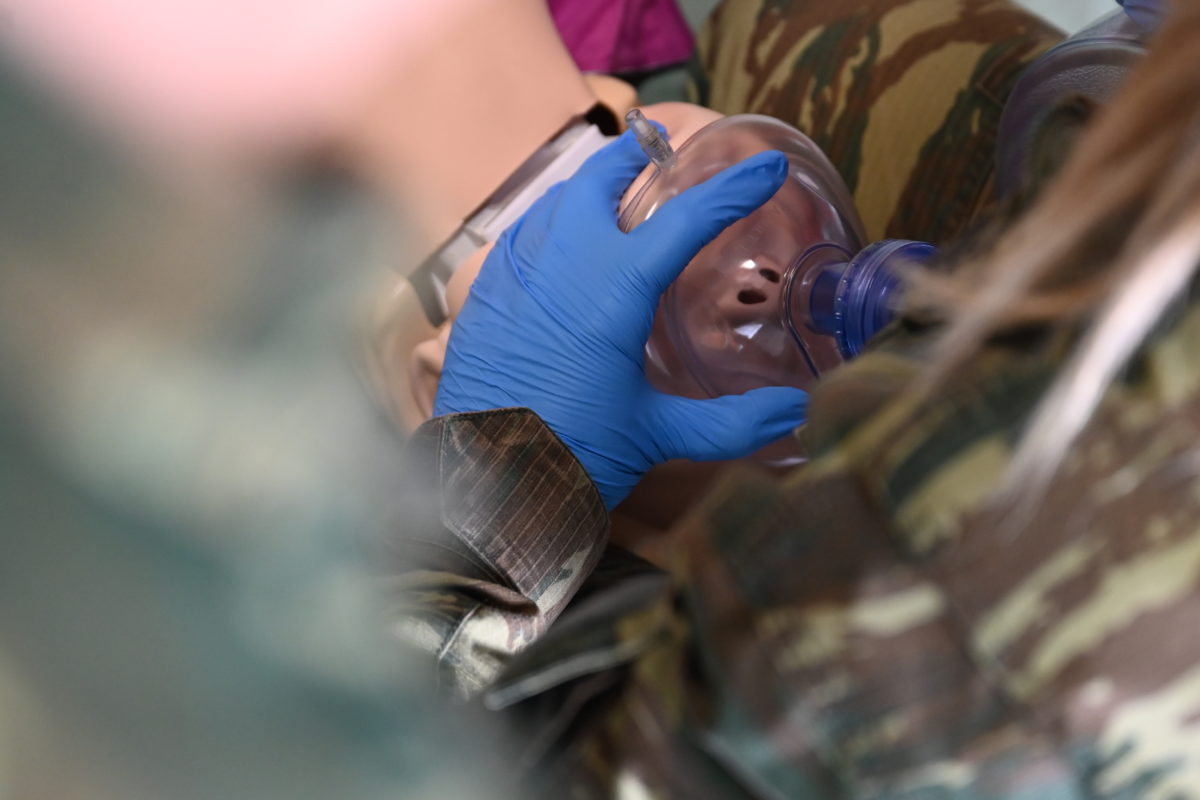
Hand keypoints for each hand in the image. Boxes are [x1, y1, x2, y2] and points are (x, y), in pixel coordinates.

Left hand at [435, 126, 807, 508]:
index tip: (767, 167)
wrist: (480, 488)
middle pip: (602, 180)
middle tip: (666, 154)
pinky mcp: (483, 297)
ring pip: (555, 202)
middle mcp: (560, 266)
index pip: (686, 219)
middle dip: (639, 158)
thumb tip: (795, 414)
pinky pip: (520, 235)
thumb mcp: (656, 436)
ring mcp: (514, 275)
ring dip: (591, 188)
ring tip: (618, 194)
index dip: (734, 189)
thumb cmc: (570, 458)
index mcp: (613, 292)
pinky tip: (561, 244)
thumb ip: (730, 423)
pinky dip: (550, 222)